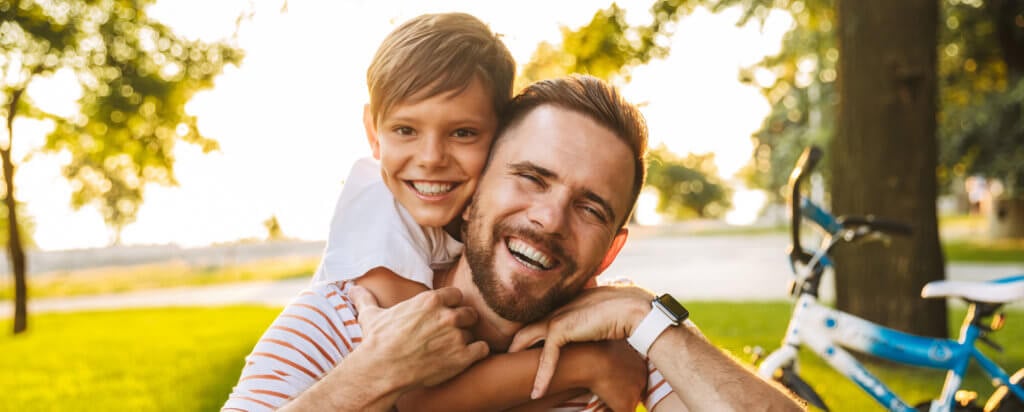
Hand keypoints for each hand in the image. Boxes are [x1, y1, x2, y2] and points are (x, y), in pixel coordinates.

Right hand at [350, 285, 489, 388]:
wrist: (381, 370)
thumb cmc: (377, 343)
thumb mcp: (371, 316)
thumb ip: (366, 299)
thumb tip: (352, 289)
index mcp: (430, 301)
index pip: (455, 295)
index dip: (451, 305)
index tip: (445, 314)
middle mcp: (447, 316)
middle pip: (468, 313)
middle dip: (462, 322)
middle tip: (452, 333)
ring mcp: (456, 336)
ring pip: (473, 333)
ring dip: (466, 340)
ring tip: (454, 349)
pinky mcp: (463, 357)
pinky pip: (482, 349)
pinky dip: (476, 353)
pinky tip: (465, 357)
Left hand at [508, 285, 653, 398]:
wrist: (634, 309)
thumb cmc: (626, 313)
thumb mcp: (602, 318)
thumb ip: (592, 322)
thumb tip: (598, 332)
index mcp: (565, 305)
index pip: (540, 320)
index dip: (529, 335)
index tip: (520, 350)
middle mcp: (558, 309)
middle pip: (526, 328)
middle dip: (514, 344)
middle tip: (504, 360)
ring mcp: (557, 317)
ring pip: (526, 339)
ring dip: (517, 356)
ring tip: (509, 377)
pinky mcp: (561, 329)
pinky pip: (546, 356)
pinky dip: (541, 375)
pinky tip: (536, 392)